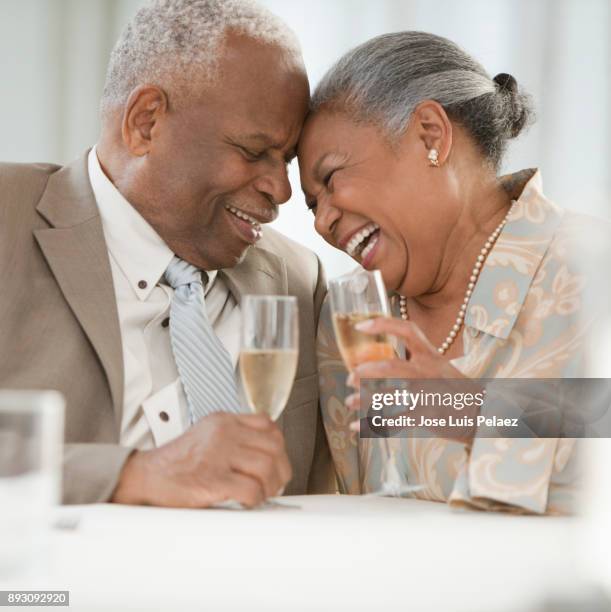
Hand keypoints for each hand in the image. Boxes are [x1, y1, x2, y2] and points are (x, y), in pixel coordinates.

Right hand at [112, 412, 291, 507]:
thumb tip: (264, 457)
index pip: (267, 424)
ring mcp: (218, 454)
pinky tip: (246, 502)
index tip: (274, 461)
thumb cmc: (175, 463)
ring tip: (260, 495)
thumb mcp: (206, 435)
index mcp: (223, 420)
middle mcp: (223, 433)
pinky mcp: (212, 479)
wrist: (143, 478)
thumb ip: (233, 438)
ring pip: (267, 467)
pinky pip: (251, 489)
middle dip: (280, 469)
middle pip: (274, 446)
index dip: (277, 446)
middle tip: (272, 484)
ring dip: (269, 487)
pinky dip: (255, 500)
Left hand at [345, 318, 476, 441]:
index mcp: (431, 355)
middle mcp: (428, 372)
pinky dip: (370, 425)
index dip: (382, 324)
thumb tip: (380, 358)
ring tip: (350, 401)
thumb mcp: (441, 366)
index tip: (360, 325)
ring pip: (388, 395)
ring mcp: (428, 395)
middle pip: (390, 367)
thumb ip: (416, 359)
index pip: (407, 330)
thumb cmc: (457, 389)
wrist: (485, 414)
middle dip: (365, 371)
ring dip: (363, 398)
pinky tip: (355, 426)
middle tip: (350, 377)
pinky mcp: (426, 418)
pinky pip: (393, 422)